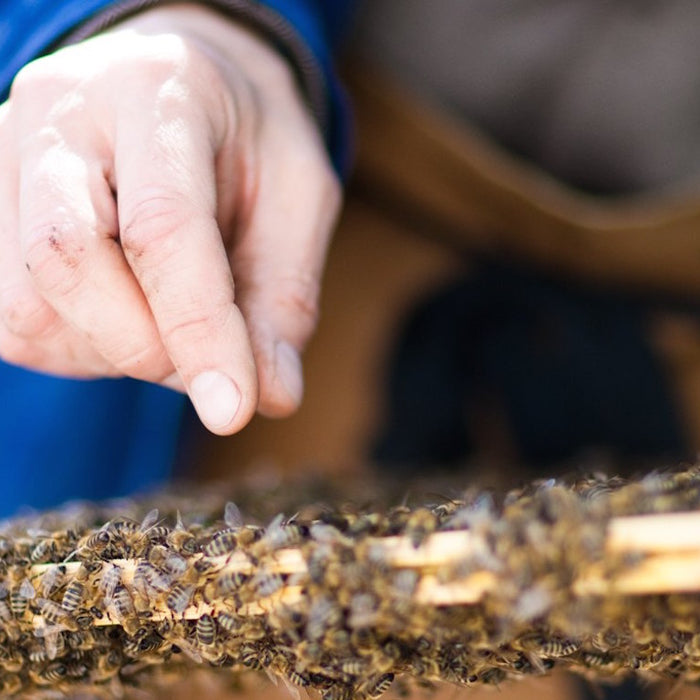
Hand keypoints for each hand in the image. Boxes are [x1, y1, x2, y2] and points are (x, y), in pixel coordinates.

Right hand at [0, 4, 340, 433]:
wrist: (188, 80)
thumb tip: (271, 397)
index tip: (232, 411)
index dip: (198, 332)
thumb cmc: (251, 141)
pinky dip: (77, 348)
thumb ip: (284, 296)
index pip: (162, 228)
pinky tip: (124, 316)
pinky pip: (9, 319)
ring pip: (26, 305)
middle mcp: (60, 113)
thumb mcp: (298, 198)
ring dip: (111, 351)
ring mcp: (5, 157)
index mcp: (157, 93)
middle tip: (205, 356)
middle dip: (144, 346)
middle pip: (66, 262)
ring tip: (168, 319)